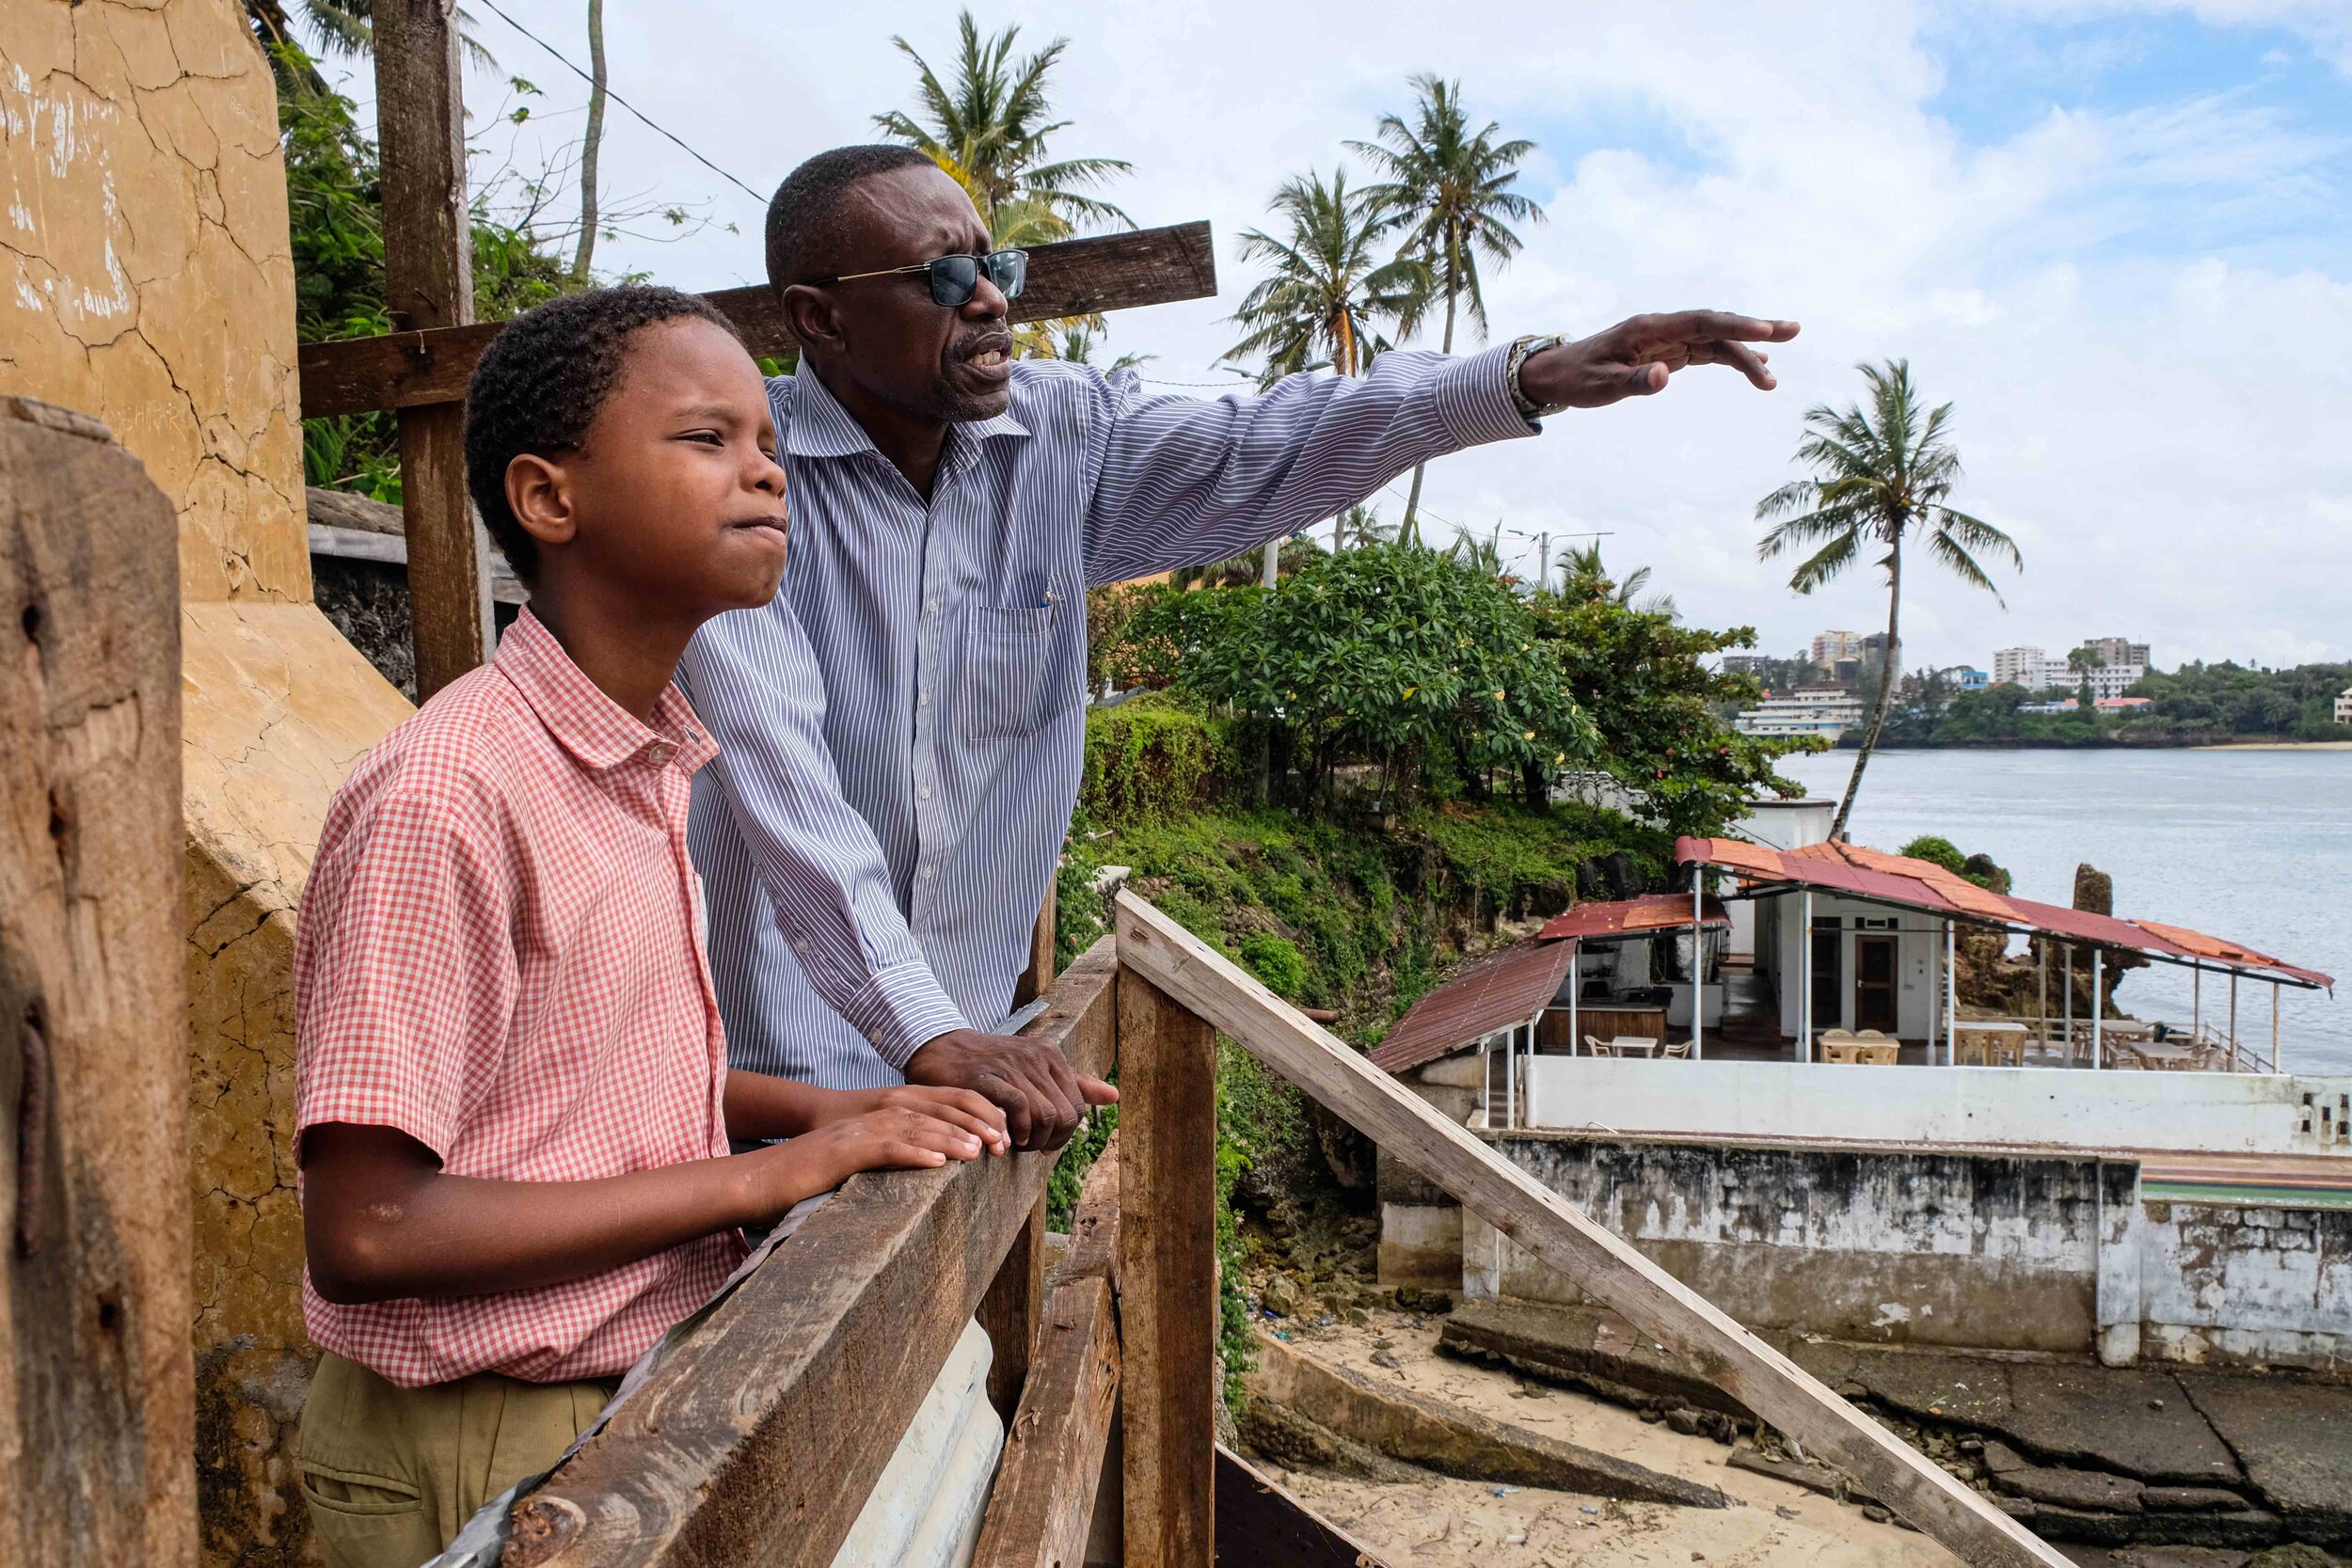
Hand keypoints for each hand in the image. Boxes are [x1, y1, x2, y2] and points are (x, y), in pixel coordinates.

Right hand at [741, 1103, 990, 1221]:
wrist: (760, 1180)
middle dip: (969, 1126)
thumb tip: (926, 1176)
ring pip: (913, 1129)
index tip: (998, 1135)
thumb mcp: (856, 1166)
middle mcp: (872, 1119)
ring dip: (949, 1139)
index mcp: (878, 1119)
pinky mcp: (842, 1153)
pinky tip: (938, 1165)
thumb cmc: (807, 1179)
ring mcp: (857, 1134)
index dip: (969, 1118)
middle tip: (1001, 1143)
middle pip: (931, 1115)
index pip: (934, 1109)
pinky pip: (884, 1150)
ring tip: (978, 1152)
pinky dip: (913, 1155)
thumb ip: (888, 1163)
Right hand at [904, 1027, 1118, 1151]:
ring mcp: (1013, 1066)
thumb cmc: (991, 1065)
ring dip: (1033, 1140)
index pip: (1077, 1106)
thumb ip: (1075, 1083)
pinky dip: (1015, 1131)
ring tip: (1017, 1145)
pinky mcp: (989, 1077)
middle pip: (1065, 1115)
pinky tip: (1005, 1140)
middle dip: (1051, 1140)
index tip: (1045, 1144)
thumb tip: (1114, 1096)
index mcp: (1051, 1056)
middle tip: (1031, 1148)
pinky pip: (1017, 1108)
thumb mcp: (1036, 1068)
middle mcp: (1036, 1058)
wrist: (942, 1048)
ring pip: (1044, 1115)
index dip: (1065, 1134)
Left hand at [1517, 311, 1800, 409]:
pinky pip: (1707, 351)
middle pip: (1717, 325)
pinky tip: (1757, 368)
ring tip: (1775, 377)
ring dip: (1748, 352)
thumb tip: (1665, 377)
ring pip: (1716, 340)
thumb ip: (1634, 383)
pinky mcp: (1669, 352)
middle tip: (1794, 331)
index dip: (1736, 325)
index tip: (1766, 330)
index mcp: (1649, 328)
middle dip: (1755, 329)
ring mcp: (1668, 339)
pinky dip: (1731, 358)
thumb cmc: (1578, 379)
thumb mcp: (1601, 387)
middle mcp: (1664, 328)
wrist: (1557, 374)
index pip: (1702, 322)